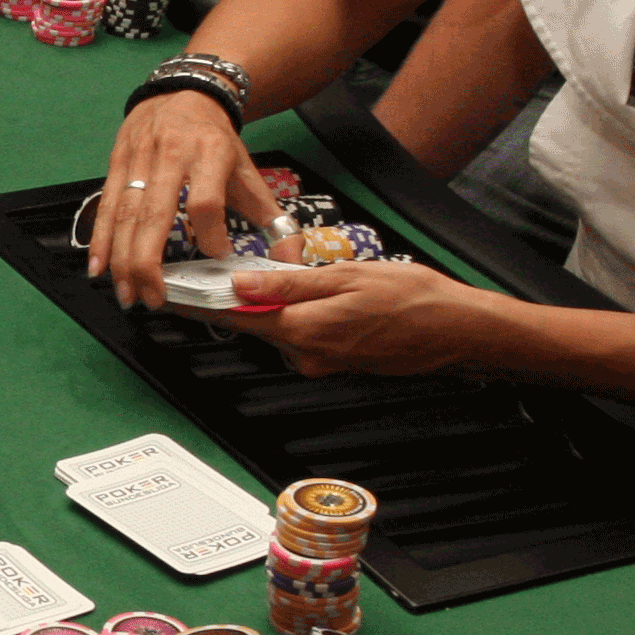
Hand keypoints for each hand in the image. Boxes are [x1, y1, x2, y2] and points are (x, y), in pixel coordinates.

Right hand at [87, 90, 284, 309]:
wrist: (186, 92)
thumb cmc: (218, 142)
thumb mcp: (249, 172)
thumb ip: (272, 217)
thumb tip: (294, 259)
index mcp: (210, 154)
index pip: (205, 202)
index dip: (210, 235)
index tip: (218, 257)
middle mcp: (171, 154)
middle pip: (155, 215)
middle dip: (149, 264)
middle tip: (154, 300)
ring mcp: (139, 157)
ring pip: (126, 216)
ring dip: (123, 261)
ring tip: (127, 295)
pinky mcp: (118, 162)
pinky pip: (107, 207)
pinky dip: (101, 241)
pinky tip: (98, 269)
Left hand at [216, 261, 515, 377]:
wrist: (458, 331)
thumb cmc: (414, 299)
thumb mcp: (346, 276)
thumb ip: (290, 283)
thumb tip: (242, 283)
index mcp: (305, 330)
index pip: (237, 319)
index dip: (202, 307)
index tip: (176, 297)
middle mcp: (309, 354)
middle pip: (257, 324)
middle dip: (241, 300)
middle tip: (227, 271)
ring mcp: (324, 362)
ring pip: (283, 329)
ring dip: (277, 306)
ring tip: (289, 277)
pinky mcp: (339, 363)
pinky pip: (306, 336)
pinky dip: (300, 316)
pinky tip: (318, 297)